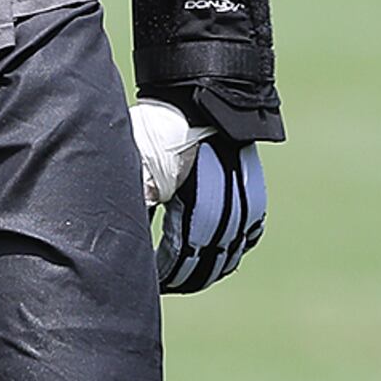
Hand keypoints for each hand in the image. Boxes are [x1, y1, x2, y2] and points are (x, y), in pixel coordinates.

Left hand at [131, 98, 265, 292]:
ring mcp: (246, 206)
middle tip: (163, 283)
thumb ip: (137, 199)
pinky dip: (233, 249)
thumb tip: (127, 234)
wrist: (205, 97)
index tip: (149, 280)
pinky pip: (249, 234)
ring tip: (187, 276)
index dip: (165, 274)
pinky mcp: (254, 196)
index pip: (180, 257)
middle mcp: (228, 212)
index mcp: (198, 205)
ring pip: (230, 256)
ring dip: (209, 269)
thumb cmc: (166, 128)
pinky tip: (218, 254)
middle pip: (208, 265)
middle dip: (184, 278)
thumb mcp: (141, 163)